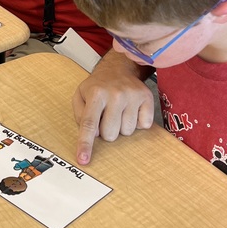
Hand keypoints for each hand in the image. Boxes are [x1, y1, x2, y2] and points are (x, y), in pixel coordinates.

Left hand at [73, 51, 155, 165]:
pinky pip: (144, 125)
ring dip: (121, 126)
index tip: (83, 159)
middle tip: (106, 116)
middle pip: (110, 134)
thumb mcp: (80, 95)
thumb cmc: (98, 86)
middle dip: (106, 131)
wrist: (118, 68)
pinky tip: (131, 110)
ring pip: (127, 132)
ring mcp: (133, 96)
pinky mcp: (147, 97)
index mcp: (96, 93)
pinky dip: (137, 122)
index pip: (89, 124)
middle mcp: (116, 94)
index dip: (85, 144)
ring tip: (118, 111)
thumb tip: (91, 135)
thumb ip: (79, 115)